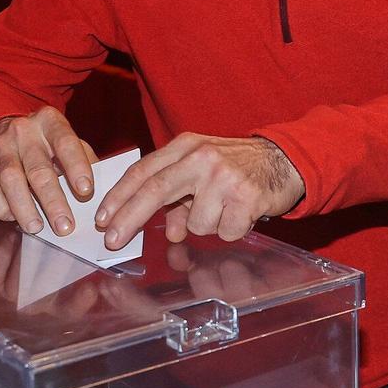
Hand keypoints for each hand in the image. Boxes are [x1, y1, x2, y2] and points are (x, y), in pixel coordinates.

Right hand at [0, 108, 98, 235]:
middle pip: (38, 169)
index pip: (66, 143)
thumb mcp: (65, 141)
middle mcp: (23, 131)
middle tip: (65, 226)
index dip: (76, 167)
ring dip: (25, 208)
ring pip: (11, 180)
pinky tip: (13, 218)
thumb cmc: (45, 143)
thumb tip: (98, 193)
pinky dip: (0, 207)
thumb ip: (83, 160)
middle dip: (52, 200)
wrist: (2, 130)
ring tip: (37, 227)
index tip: (86, 191)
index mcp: (50, 122)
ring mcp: (0, 147)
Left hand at [94, 133, 304, 249]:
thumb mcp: (203, 173)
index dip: (119, 197)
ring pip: (195, 223)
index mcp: (186, 146)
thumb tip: (168, 231)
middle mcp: (202, 157)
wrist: (286, 161)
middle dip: (128, 219)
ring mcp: (224, 176)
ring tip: (225, 210)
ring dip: (207, 226)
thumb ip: (179, 198)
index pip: (144, 171)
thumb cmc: (238, 167)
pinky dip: (231, 230)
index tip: (102, 219)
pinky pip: (224, 231)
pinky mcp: (246, 197)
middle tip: (112, 241)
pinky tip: (242, 214)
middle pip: (155, 191)